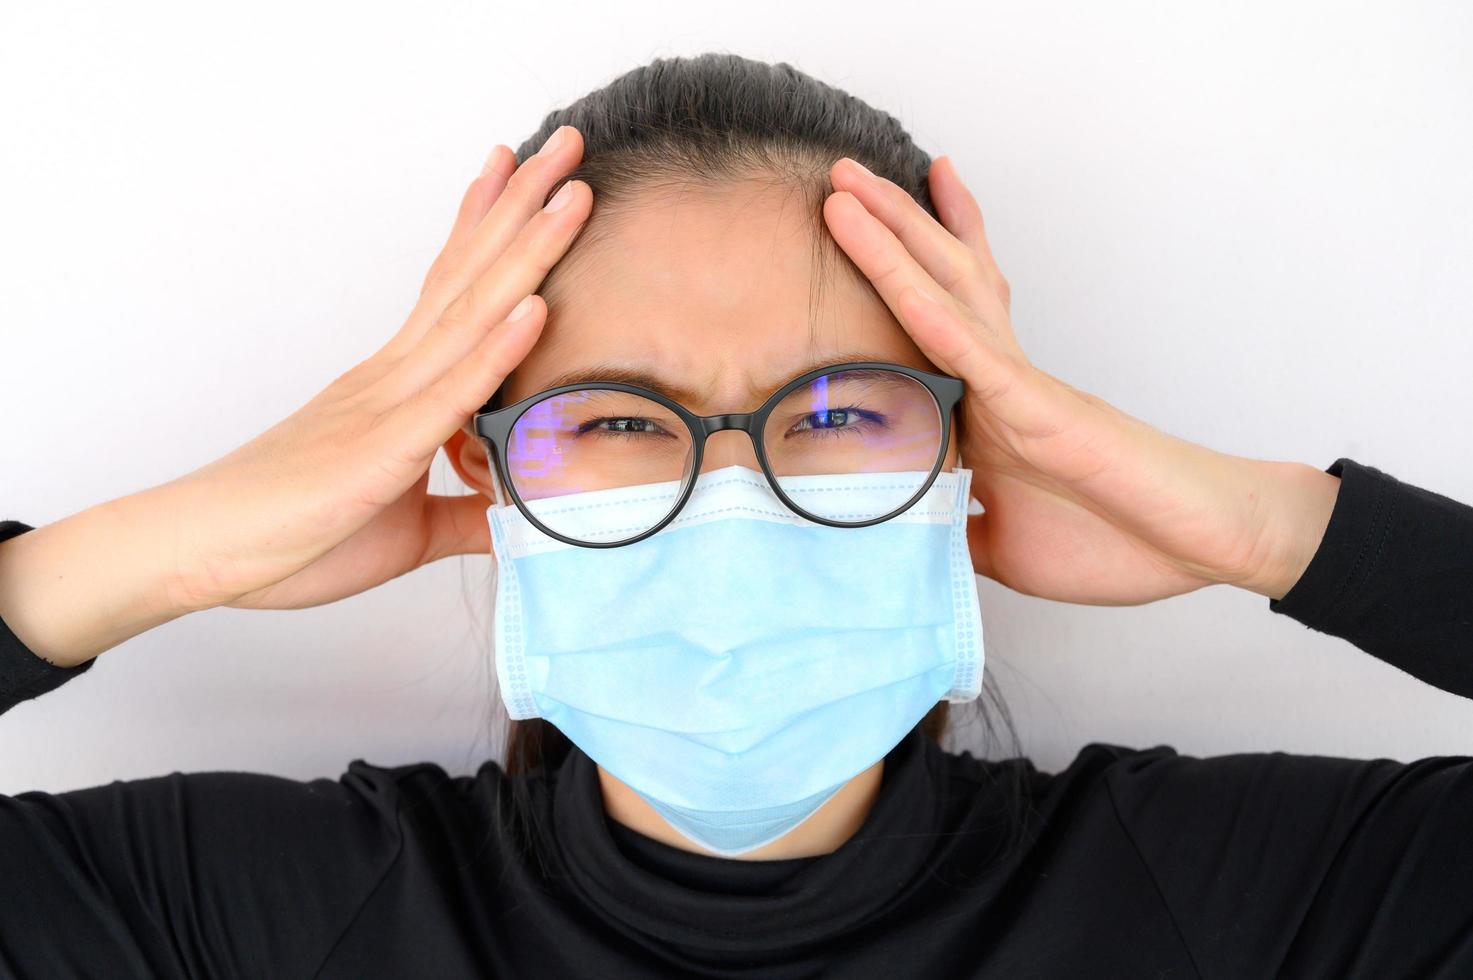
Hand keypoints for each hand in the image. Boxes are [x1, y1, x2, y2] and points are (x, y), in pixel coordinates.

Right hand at [155, 126, 591, 611]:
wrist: (201, 554)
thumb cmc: (291, 536)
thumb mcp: (405, 530)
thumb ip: (462, 516)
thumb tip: (512, 514)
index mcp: (397, 387)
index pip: (454, 290)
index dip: (494, 231)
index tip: (528, 179)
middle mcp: (395, 376)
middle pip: (471, 275)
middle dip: (523, 208)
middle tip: (566, 143)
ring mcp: (389, 404)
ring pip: (470, 314)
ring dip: (526, 251)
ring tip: (570, 192)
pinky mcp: (383, 450)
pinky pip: (451, 393)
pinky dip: (496, 349)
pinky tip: (536, 306)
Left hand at [822, 155, 1339, 603]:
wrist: (1204, 547)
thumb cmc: (1119, 540)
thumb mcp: (1003, 547)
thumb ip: (954, 529)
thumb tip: (908, 531)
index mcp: (992, 411)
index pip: (938, 326)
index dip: (902, 276)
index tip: (861, 236)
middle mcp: (1002, 380)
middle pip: (938, 283)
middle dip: (890, 226)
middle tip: (842, 174)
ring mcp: (1020, 387)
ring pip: (945, 295)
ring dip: (894, 238)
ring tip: (848, 186)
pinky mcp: (1042, 410)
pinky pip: (974, 351)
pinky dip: (929, 310)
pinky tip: (892, 271)